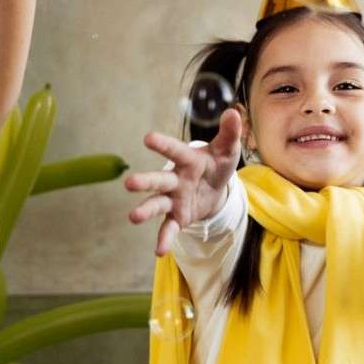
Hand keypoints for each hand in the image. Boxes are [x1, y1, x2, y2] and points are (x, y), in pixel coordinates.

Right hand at [125, 109, 244, 256]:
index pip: (175, 151)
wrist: (215, 189)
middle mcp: (175, 179)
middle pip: (159, 180)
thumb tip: (233, 112)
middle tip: (129, 183)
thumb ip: (229, 133)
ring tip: (133, 217)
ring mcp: (174, 199)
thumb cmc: (217, 164)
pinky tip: (158, 252)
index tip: (147, 138)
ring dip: (146, 210)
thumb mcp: (227, 150)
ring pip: (157, 204)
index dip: (163, 145)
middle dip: (145, 181)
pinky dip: (164, 239)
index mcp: (187, 160)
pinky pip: (169, 228)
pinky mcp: (177, 216)